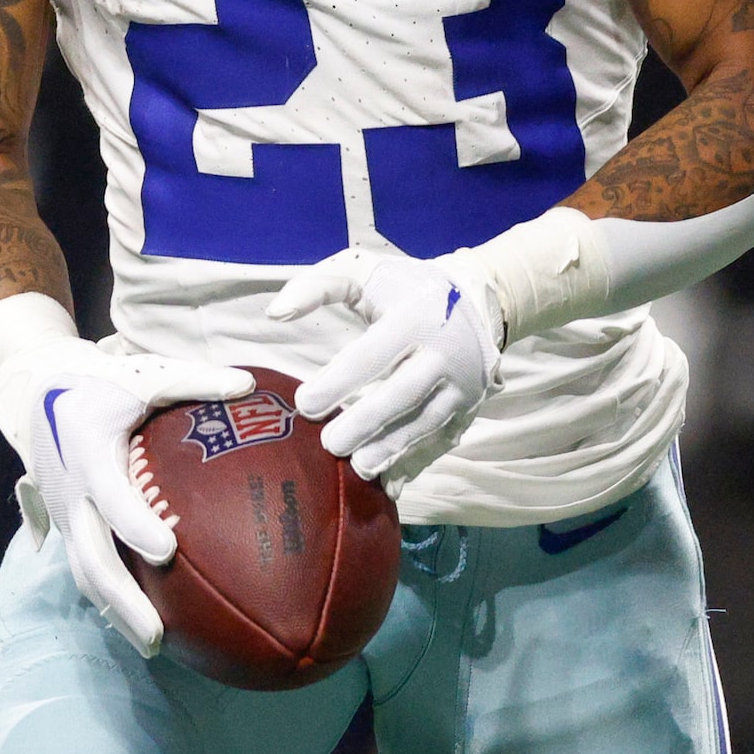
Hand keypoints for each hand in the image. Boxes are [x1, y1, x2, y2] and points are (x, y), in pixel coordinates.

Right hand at [0, 337, 252, 656]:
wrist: (37, 393)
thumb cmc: (102, 384)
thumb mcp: (143, 376)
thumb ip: (194, 381)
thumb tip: (250, 385)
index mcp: (89, 452)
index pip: (110, 496)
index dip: (134, 525)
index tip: (166, 551)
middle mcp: (71, 492)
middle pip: (90, 557)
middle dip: (121, 600)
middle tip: (158, 634)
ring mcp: (65, 515)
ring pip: (84, 574)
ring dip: (115, 612)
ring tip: (154, 646)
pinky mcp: (67, 527)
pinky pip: (86, 569)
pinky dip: (110, 599)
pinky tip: (144, 625)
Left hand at [269, 248, 503, 487]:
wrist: (478, 298)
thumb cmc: (406, 287)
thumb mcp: (363, 270)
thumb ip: (317, 286)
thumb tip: (275, 314)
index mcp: (414, 316)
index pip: (371, 355)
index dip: (336, 383)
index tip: (304, 403)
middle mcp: (445, 352)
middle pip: (401, 395)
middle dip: (363, 425)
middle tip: (328, 445)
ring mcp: (462, 384)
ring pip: (424, 424)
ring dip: (389, 451)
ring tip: (356, 468)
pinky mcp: (470, 407)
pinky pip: (442, 441)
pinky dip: (416, 463)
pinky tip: (390, 482)